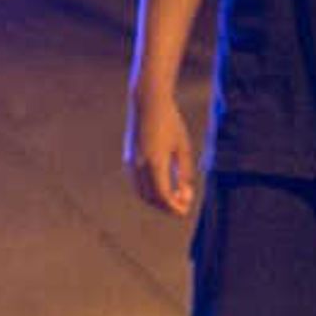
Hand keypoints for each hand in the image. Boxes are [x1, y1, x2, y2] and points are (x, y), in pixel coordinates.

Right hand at [125, 92, 198, 216]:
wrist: (147, 104)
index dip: (174, 207)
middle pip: (151, 198)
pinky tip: (162, 187)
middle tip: (182, 207)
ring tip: (174, 197)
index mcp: (155, 162)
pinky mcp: (129, 159)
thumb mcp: (183, 147)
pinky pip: (137, 184)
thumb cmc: (170, 123)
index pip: (163, 196)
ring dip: (157, 200)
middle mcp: (139, 165)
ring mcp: (131, 163)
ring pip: (142, 193)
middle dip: (166, 207)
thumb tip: (186, 194)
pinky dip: (149, 191)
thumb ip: (184, 172)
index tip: (185, 211)